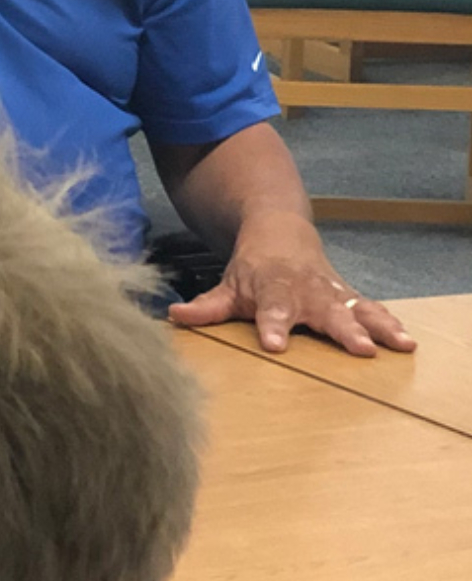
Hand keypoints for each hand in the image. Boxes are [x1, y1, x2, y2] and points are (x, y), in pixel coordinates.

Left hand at [167, 214, 414, 356]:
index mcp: (272, 290)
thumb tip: (174, 317)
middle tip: (360, 349)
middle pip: (325, 312)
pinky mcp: (348, 296)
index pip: (272, 310)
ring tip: (400, 345)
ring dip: (379, 326)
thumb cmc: (252, 269)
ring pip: (358, 309)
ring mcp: (331, 293)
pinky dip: (390, 323)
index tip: (276, 345)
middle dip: (343, 331)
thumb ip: (205, 307)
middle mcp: (306, 291)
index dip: (273, 327)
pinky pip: (372, 310)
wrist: (280, 231)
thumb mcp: (226, 285)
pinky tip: (407, 341)